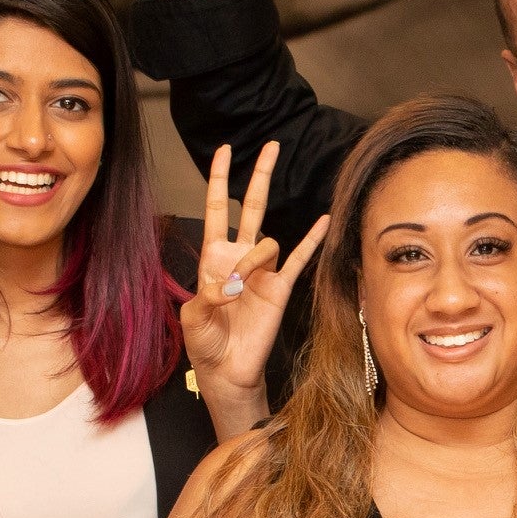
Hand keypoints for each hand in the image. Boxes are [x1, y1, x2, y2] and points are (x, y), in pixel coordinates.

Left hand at [181, 141, 326, 407]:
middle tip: (271, 146)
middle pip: (250, 206)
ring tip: (238, 291)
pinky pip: (298, 259)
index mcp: (212, 257)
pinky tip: (324, 220)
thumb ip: (206, 294)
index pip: (216, 209)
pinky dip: (312, 239)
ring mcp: (262, 270)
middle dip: (258, 175)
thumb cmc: (205, 344)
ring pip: (266, 242)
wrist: (227, 371)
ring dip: (252, 260)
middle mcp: (239, 257)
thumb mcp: (192, 316)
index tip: (224, 151)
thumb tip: (228, 281)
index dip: (218, 179)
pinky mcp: (280, 287)